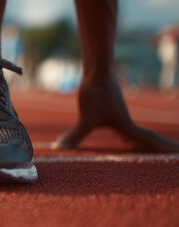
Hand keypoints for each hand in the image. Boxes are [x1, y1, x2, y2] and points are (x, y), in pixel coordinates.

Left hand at [53, 77, 178, 151]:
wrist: (96, 71)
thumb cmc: (95, 94)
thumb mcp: (86, 119)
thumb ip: (76, 135)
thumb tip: (60, 148)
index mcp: (126, 126)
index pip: (149, 141)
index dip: (164, 149)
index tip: (178, 154)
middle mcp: (126, 121)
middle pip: (145, 138)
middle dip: (156, 148)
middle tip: (172, 155)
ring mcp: (120, 113)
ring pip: (135, 132)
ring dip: (143, 142)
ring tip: (146, 152)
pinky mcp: (112, 107)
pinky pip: (125, 126)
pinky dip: (130, 135)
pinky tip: (124, 138)